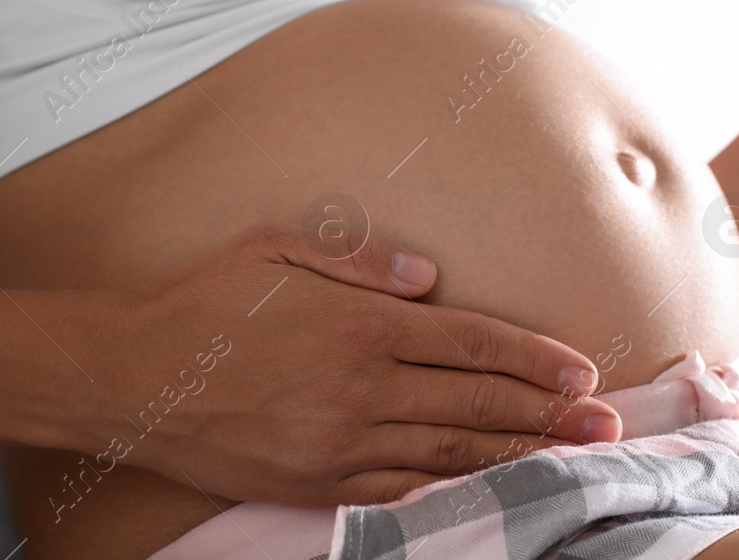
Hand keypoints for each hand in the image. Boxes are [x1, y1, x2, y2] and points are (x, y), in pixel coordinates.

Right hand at [85, 223, 622, 505]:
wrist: (129, 376)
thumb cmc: (207, 301)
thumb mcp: (277, 247)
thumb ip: (358, 256)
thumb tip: (427, 274)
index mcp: (359, 325)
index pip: (472, 342)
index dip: (534, 358)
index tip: (581, 368)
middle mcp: (360, 389)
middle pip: (476, 403)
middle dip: (551, 414)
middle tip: (608, 424)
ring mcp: (340, 445)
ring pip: (451, 453)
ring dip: (520, 455)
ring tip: (574, 458)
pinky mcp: (317, 485)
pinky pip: (403, 491)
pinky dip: (455, 490)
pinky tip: (492, 488)